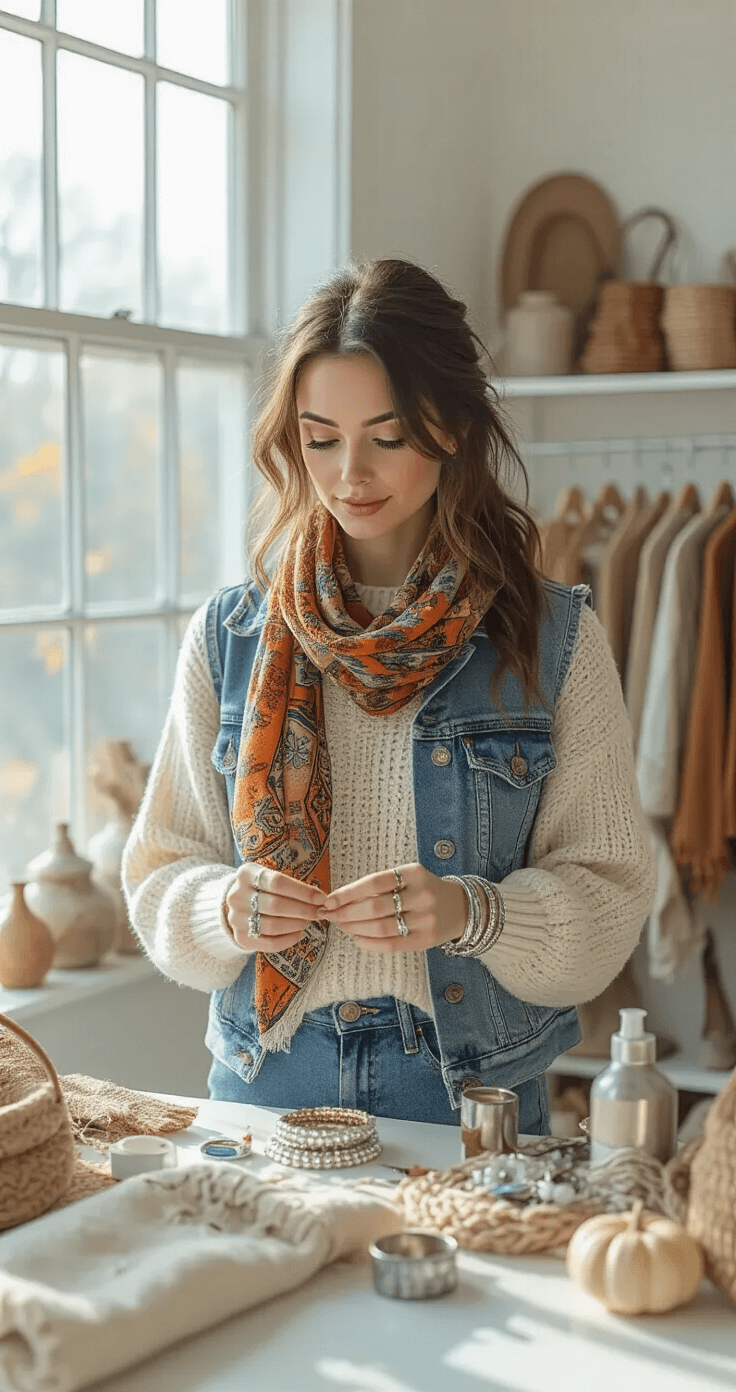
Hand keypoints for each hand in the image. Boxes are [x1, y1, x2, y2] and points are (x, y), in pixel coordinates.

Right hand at [225, 864, 326, 952]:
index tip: (321, 897)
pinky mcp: (241, 937)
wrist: (238, 904)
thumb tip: (319, 898)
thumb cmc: (261, 888)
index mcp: (246, 874)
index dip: (303, 891)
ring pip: (273, 925)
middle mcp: (237, 896)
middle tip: (319, 912)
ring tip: (308, 921)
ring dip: (297, 924)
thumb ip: (290, 885)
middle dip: (303, 910)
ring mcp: (237, 918)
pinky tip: (299, 933)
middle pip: (276, 905)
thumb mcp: (269, 877)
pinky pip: (269, 943)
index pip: (278, 882)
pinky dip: (289, 940)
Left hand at [322, 862, 466, 953]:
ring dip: (355, 928)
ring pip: (380, 927)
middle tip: (330, 915)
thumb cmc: (424, 890)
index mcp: (415, 873)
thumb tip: (341, 899)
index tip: (329, 899)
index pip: (374, 881)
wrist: (460, 908)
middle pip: (374, 907)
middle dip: (346, 913)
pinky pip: (391, 944)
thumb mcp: (408, 877)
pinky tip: (358, 938)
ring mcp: (425, 919)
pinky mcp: (426, 940)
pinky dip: (369, 943)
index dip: (348, 892)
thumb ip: (380, 885)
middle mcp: (422, 895)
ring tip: (342, 926)